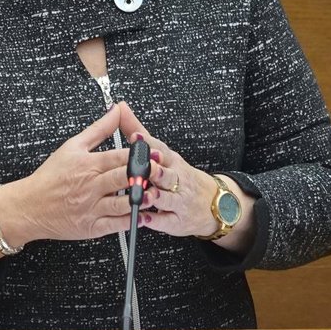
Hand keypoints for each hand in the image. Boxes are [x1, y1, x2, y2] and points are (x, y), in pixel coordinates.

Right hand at [3, 103, 153, 245]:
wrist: (29, 207)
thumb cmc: (50, 177)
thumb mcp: (72, 146)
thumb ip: (98, 129)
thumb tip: (116, 110)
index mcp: (88, 164)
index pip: (120, 157)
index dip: (140, 154)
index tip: (153, 152)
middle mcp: (91, 186)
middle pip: (124, 178)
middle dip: (145, 174)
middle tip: (160, 171)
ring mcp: (91, 207)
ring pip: (123, 203)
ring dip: (141, 198)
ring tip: (154, 194)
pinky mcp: (91, 227)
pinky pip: (116, 225)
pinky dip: (131, 220)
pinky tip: (141, 214)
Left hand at [116, 104, 220, 238]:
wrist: (210, 203)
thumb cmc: (179, 175)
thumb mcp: (161, 151)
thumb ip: (137, 130)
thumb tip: (120, 108)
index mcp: (171, 160)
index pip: (161, 149)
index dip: (148, 144)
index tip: (135, 138)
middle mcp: (176, 179)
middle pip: (166, 173)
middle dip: (154, 171)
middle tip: (143, 168)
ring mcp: (178, 200)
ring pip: (167, 197)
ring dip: (156, 196)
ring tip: (146, 194)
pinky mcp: (177, 220)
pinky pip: (166, 221)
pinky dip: (156, 220)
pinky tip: (145, 218)